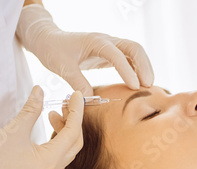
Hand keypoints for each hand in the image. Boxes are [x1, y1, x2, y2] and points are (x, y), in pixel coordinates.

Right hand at [0, 86, 83, 168]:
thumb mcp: (14, 129)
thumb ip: (31, 109)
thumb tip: (39, 90)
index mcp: (50, 160)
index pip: (73, 132)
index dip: (77, 111)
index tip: (77, 95)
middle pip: (74, 142)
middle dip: (73, 121)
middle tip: (66, 103)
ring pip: (66, 150)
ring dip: (65, 130)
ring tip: (53, 113)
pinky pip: (56, 155)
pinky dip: (57, 140)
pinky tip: (47, 128)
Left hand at [16, 5, 153, 95]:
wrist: (48, 40)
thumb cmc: (54, 51)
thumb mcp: (62, 67)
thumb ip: (77, 82)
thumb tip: (91, 99)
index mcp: (95, 41)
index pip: (117, 54)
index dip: (127, 70)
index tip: (135, 86)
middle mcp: (106, 41)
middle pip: (133, 48)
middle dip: (144, 66)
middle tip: (148, 86)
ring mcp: (109, 46)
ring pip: (134, 52)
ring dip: (144, 67)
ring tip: (148, 87)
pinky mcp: (109, 54)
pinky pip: (129, 59)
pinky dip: (137, 70)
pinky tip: (139, 84)